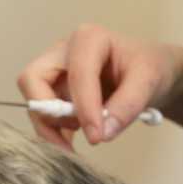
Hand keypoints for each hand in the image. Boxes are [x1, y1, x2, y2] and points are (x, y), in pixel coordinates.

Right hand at [18, 25, 181, 148]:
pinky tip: (73, 143)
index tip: (97, 137)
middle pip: (32, 81)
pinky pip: (44, 116)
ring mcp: (55, 72)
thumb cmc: (148, 66)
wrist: (150, 72)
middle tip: (77, 132)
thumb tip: (103, 132)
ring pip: (35, 103)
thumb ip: (127, 106)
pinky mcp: (54, 92)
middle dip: (50, 112)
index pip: (76, 75)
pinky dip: (54, 134)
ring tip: (83, 139)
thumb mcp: (148, 81)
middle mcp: (63, 52)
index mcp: (88, 39)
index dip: (84, 109)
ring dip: (52, 127)